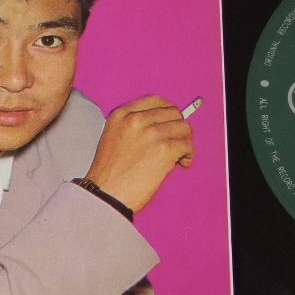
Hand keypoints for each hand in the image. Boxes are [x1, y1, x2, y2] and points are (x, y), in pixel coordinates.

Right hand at [84, 95, 194, 213]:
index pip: (155, 100)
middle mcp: (136, 119)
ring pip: (184, 128)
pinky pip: (187, 145)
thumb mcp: (113, 137)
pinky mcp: (164, 149)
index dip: (168, 111)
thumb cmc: (109, 174)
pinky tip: (181, 163)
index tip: (172, 121)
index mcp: (122, 115)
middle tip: (176, 143)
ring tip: (179, 156)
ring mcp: (151, 133)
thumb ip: (134, 127)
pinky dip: (188, 154)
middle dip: (178, 128)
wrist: (106, 194)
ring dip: (185, 142)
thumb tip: (164, 126)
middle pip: (173, 113)